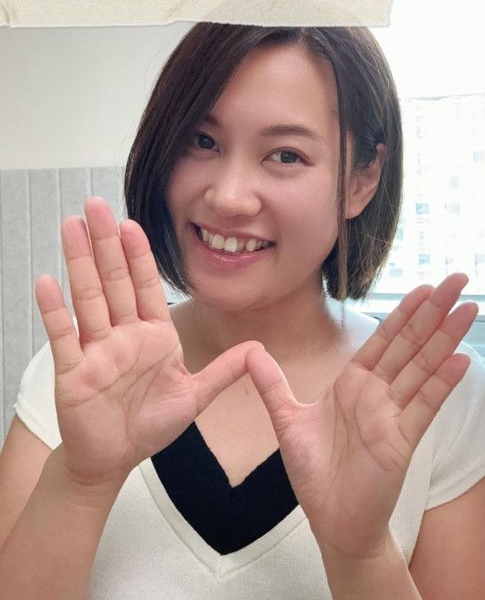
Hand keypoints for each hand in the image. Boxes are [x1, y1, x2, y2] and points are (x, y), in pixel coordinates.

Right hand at [35, 197, 258, 487]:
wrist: (114, 458)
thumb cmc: (150, 425)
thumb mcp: (194, 397)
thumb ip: (223, 372)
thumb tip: (258, 350)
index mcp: (154, 336)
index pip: (146, 286)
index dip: (139, 255)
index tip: (131, 224)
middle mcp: (124, 335)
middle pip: (115, 281)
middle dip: (105, 243)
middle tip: (95, 206)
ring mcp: (97, 350)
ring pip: (88, 298)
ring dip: (79, 262)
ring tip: (70, 227)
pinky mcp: (74, 371)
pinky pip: (63, 336)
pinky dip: (55, 310)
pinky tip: (46, 281)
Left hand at [246, 274, 476, 558]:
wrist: (331, 521)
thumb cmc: (315, 473)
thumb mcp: (286, 420)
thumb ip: (271, 384)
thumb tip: (250, 351)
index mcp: (354, 383)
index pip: (384, 339)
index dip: (404, 312)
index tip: (424, 286)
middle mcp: (378, 393)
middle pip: (410, 343)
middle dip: (434, 311)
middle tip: (459, 280)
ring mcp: (393, 415)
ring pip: (424, 367)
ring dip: (447, 338)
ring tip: (469, 309)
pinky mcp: (402, 441)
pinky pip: (425, 406)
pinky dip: (443, 383)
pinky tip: (460, 360)